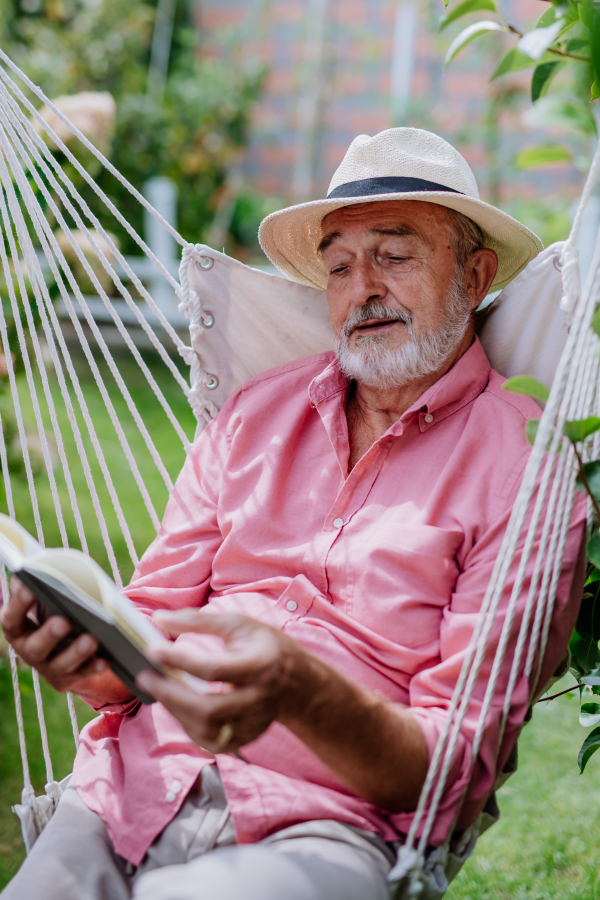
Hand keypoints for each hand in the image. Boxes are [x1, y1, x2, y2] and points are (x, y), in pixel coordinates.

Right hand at [0, 576, 131, 703]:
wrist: (66, 641)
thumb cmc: (55, 607)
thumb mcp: (46, 595)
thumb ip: (42, 580)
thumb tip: (45, 562)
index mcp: (18, 628)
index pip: (11, 618)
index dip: (18, 604)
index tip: (29, 586)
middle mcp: (28, 650)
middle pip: (34, 647)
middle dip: (48, 635)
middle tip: (63, 621)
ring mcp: (47, 667)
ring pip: (60, 665)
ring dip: (75, 652)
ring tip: (92, 638)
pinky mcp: (67, 678)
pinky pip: (82, 674)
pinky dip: (94, 667)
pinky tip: (106, 659)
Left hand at [137, 610, 310, 753]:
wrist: (297, 682)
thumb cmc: (263, 647)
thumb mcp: (238, 624)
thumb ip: (199, 621)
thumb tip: (159, 620)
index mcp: (260, 665)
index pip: (214, 668)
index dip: (180, 660)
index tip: (152, 649)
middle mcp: (258, 699)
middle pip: (209, 709)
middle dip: (172, 695)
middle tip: (145, 677)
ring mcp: (253, 723)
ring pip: (207, 730)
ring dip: (176, 711)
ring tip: (160, 689)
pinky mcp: (246, 738)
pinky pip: (211, 741)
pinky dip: (188, 726)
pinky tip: (178, 707)